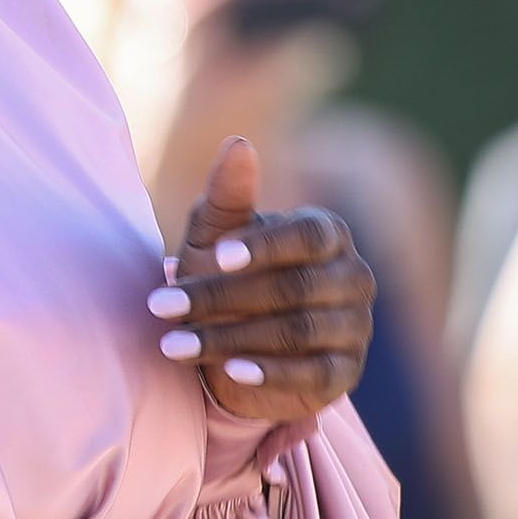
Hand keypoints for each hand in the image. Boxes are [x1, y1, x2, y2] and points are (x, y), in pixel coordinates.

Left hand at [147, 137, 373, 422]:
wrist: (232, 345)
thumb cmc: (224, 277)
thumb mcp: (214, 239)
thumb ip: (228, 195)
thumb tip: (239, 143)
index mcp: (328, 233)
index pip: (309, 235)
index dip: (265, 246)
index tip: (216, 257)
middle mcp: (352, 277)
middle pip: (297, 287)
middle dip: (223, 298)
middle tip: (162, 306)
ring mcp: (355, 327)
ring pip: (299, 332)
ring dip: (231, 339)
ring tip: (174, 345)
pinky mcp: (345, 373)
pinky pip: (314, 374)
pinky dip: (271, 374)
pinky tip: (230, 373)